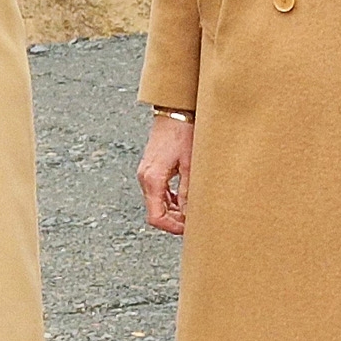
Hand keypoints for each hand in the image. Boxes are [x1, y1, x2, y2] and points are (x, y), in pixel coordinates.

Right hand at [139, 114, 193, 235]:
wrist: (175, 112)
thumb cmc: (183, 134)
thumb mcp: (190, 165)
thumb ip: (189, 192)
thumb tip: (191, 214)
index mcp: (153, 179)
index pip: (156, 217)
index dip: (172, 227)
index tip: (189, 229)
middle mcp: (145, 178)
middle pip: (156, 212)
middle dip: (175, 220)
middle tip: (195, 221)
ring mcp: (147, 174)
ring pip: (157, 203)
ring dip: (174, 210)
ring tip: (193, 208)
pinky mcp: (152, 169)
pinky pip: (158, 192)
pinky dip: (171, 199)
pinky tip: (186, 196)